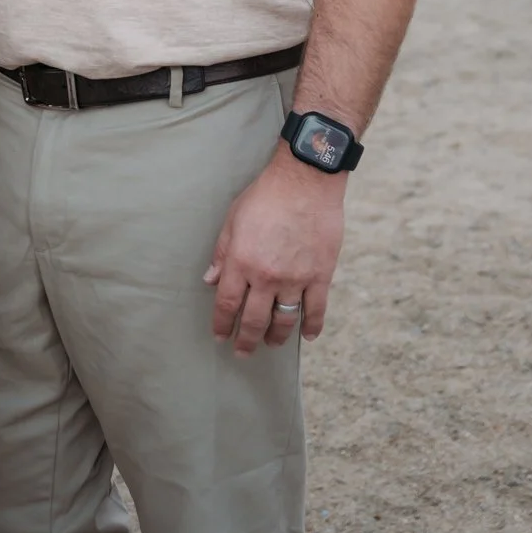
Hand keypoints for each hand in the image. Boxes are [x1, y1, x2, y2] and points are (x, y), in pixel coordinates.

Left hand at [203, 151, 346, 354]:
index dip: (222, 323)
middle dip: (246, 340)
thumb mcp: (234, 219)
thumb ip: (222, 253)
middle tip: (243, 351)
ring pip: (284, 320)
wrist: (306, 181)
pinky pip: (316, 310)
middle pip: (254, 319)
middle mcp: (266, 276)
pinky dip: (312, 326)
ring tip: (270, 344)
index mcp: (241, 261)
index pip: (227, 303)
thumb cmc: (267, 195)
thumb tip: (210, 280)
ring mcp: (295, 278)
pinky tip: (306, 336)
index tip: (220, 335)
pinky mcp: (320, 276)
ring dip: (276, 337)